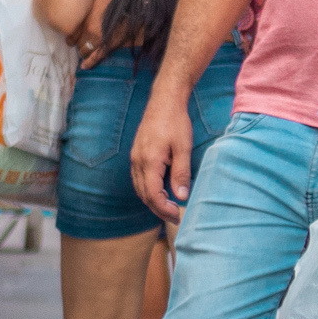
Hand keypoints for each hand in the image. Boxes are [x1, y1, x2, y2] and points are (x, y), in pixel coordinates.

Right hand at [129, 93, 196, 222]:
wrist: (164, 101)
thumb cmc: (176, 122)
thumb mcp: (183, 149)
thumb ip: (181, 173)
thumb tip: (181, 197)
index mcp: (148, 162)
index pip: (153, 195)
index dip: (164, 209)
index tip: (178, 215)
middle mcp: (137, 162)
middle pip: (144, 194)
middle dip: (158, 209)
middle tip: (175, 217)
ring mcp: (134, 158)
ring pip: (140, 187)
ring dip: (153, 200)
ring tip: (169, 208)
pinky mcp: (136, 154)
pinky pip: (139, 178)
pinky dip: (148, 189)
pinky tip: (161, 191)